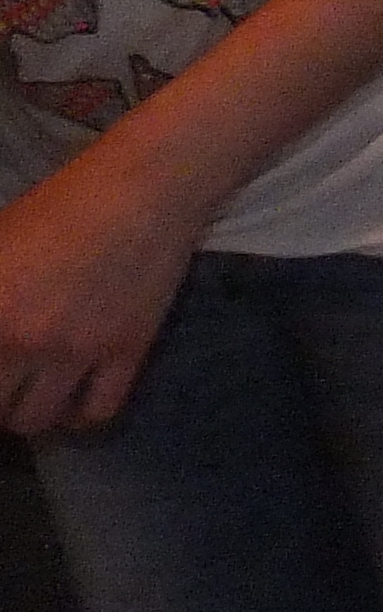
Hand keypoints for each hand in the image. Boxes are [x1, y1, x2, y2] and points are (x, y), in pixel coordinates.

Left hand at [0, 142, 213, 436]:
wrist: (141, 192)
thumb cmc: (58, 208)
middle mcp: (23, 341)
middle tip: (5, 383)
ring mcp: (77, 352)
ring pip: (37, 419)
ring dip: (29, 412)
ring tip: (33, 394)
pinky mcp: (126, 353)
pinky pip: (97, 411)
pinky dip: (80, 415)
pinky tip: (75, 399)